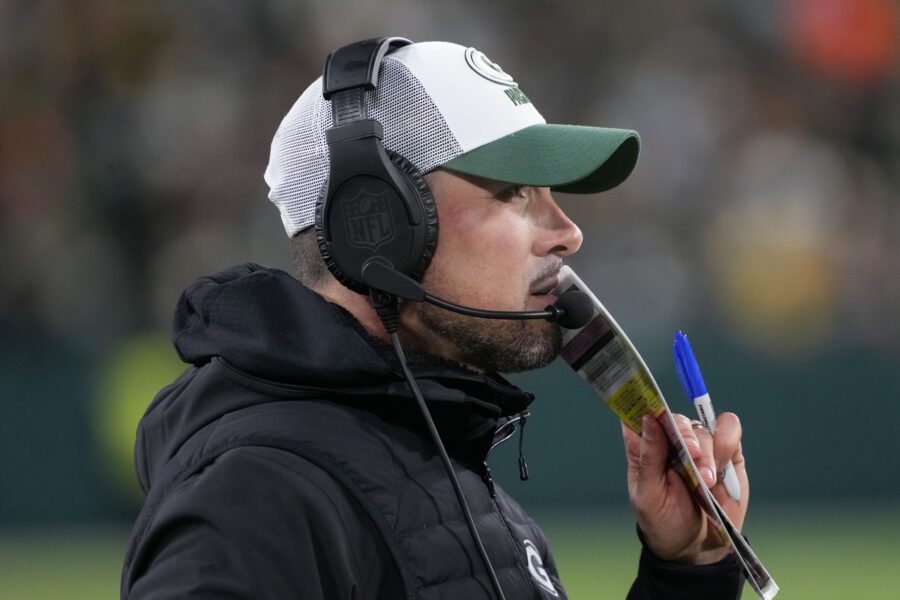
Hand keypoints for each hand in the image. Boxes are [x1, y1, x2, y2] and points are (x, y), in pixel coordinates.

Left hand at [621, 412, 748, 564]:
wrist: (698, 547)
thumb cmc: (663, 521)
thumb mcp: (648, 495)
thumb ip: (648, 458)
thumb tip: (648, 420)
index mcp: (645, 447)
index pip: (641, 414)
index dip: (647, 406)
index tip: (655, 414)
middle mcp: (672, 440)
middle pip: (678, 419)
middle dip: (686, 436)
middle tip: (692, 457)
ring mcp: (700, 445)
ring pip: (705, 427)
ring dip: (709, 450)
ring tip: (708, 481)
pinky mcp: (726, 452)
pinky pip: (731, 431)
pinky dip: (728, 444)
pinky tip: (722, 470)